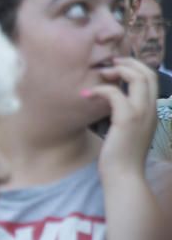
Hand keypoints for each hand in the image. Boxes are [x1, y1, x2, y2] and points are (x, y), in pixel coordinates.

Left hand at [84, 57, 156, 177]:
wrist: (124, 177)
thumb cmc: (120, 157)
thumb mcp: (126, 132)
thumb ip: (125, 116)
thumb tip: (111, 104)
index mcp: (152, 112)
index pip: (152, 79)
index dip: (135, 68)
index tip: (116, 67)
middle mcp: (151, 110)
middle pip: (148, 73)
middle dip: (129, 62)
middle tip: (109, 64)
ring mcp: (141, 114)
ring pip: (139, 78)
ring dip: (118, 70)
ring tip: (100, 73)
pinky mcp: (127, 120)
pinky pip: (116, 94)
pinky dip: (101, 89)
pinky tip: (87, 94)